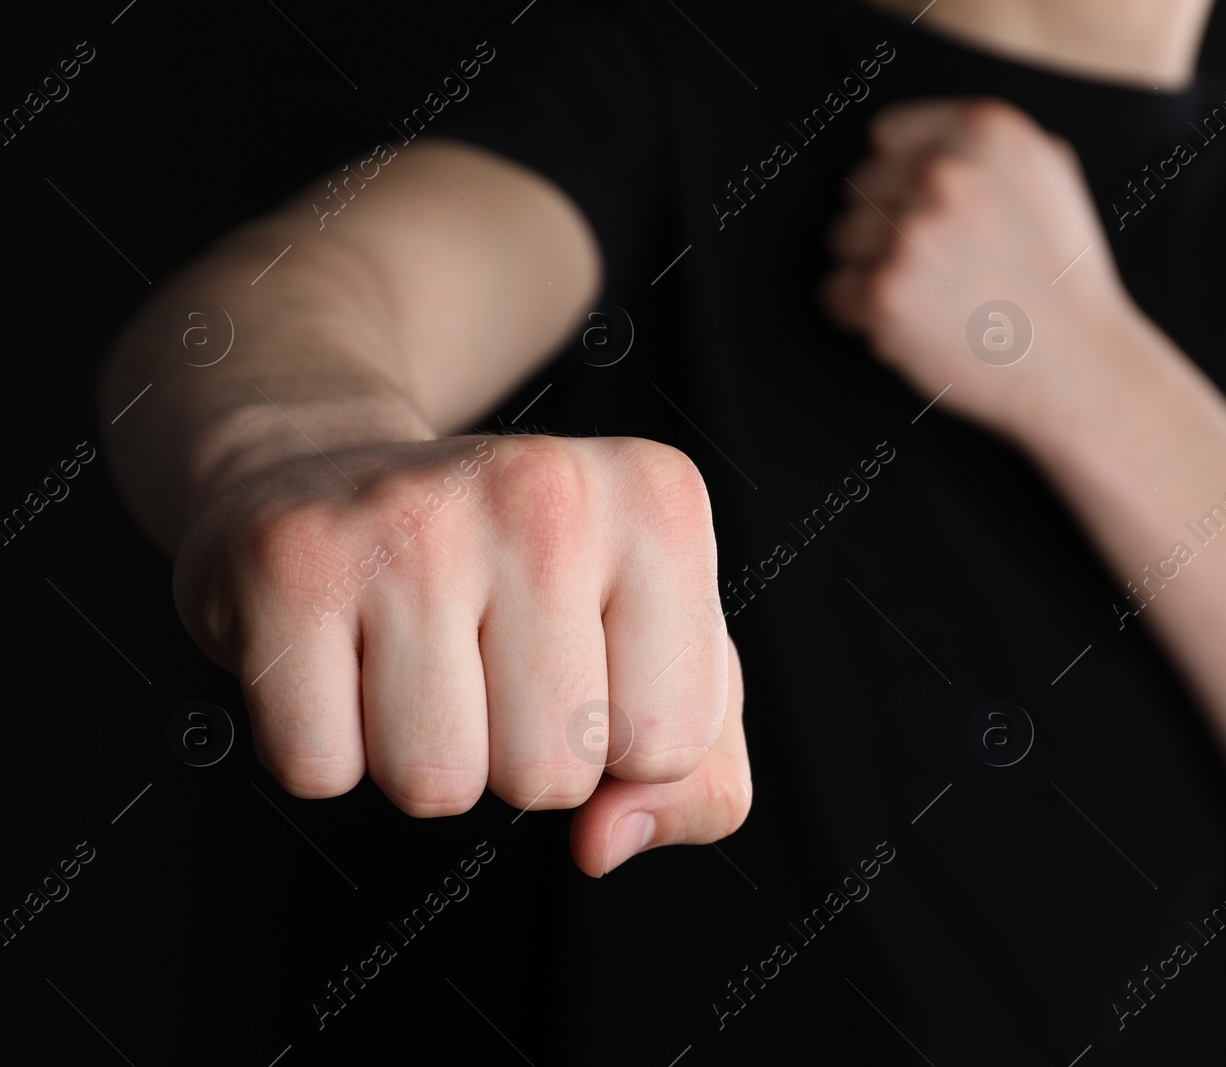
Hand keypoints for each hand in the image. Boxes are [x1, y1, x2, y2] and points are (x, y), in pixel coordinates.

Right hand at [173, 434, 748, 876]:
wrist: (325, 478)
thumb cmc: (515, 582)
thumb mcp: (656, 658)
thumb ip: (698, 780)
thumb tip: (606, 840)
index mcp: (659, 503)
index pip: (673, 743)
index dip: (620, 744)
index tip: (581, 663)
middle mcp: (547, 489)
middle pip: (553, 773)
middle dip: (515, 757)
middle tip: (480, 660)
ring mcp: (414, 517)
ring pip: (436, 783)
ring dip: (421, 757)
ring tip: (413, 657)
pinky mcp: (293, 560)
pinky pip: (320, 766)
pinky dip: (326, 744)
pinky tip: (341, 656)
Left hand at [822, 98, 1137, 437]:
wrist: (1079, 366)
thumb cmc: (1063, 278)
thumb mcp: (1049, 176)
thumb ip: (987, 146)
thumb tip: (923, 138)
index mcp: (984, 129)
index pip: (885, 136)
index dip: (901, 180)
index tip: (927, 217)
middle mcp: (944, 171)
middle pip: (860, 187)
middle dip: (885, 228)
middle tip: (938, 270)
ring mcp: (911, 231)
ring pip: (841, 238)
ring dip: (871, 271)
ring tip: (930, 300)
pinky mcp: (885, 291)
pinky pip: (833, 292)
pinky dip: (859, 316)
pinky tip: (911, 327)